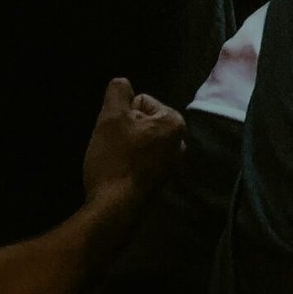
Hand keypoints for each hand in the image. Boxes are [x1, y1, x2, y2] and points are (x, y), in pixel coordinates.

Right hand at [81, 79, 184, 206]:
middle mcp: (181, 145)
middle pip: (144, 124)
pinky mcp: (160, 188)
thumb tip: (122, 82)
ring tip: (114, 163)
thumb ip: (118, 92)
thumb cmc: (115, 159)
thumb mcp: (111, 118)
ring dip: (126, 150)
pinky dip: (129, 167)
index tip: (115, 133)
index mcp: (175, 123)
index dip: (122, 115)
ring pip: (142, 145)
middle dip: (126, 132)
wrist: (113, 211)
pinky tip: (118, 177)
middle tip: (113, 148)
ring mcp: (172, 169)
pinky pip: (142, 165)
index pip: (142, 102)